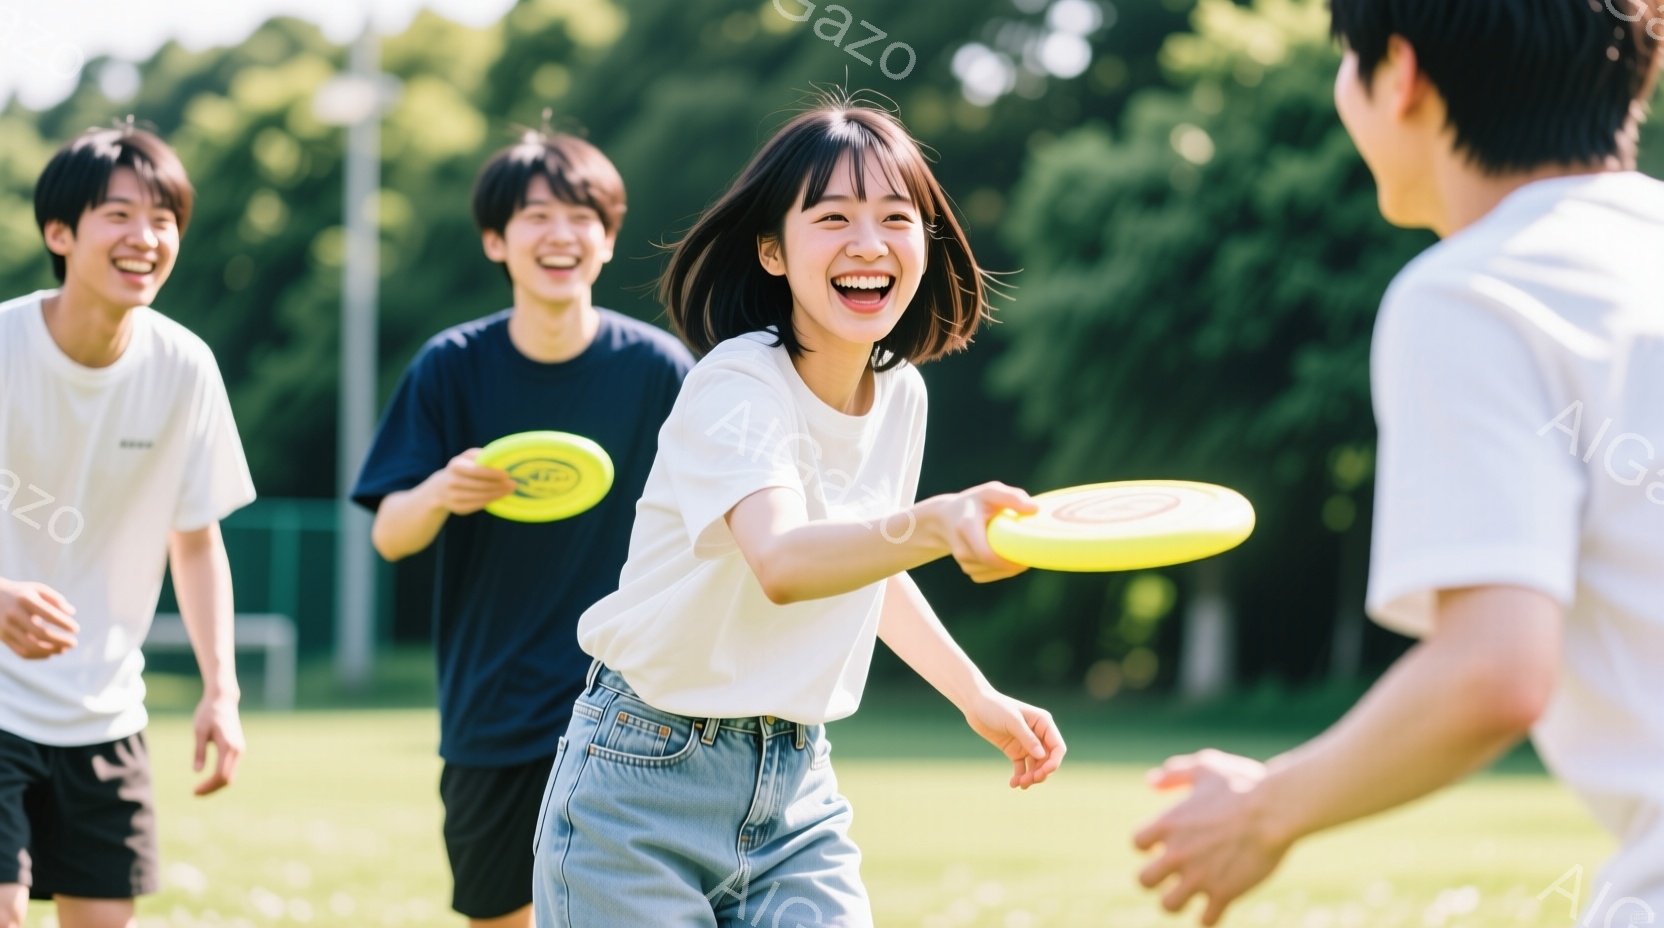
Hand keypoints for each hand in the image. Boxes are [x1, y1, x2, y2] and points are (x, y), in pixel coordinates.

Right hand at [0, 578, 77, 658]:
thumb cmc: (21, 593)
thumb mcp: (37, 589)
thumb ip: (56, 599)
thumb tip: (72, 612)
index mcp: (25, 600)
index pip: (48, 614)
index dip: (64, 624)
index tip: (76, 629)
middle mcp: (14, 614)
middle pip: (40, 633)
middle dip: (60, 640)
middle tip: (74, 643)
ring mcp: (6, 628)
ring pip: (30, 646)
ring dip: (50, 651)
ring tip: (64, 650)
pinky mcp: (3, 638)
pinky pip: (21, 652)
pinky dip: (37, 656)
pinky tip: (50, 654)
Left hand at [192, 696, 244, 795]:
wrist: (223, 699)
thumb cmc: (208, 713)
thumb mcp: (199, 731)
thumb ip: (199, 752)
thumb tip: (197, 772)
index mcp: (228, 746)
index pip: (220, 775)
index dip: (208, 786)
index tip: (194, 792)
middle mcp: (237, 749)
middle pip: (228, 779)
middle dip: (212, 789)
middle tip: (195, 793)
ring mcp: (240, 749)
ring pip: (231, 775)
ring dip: (217, 785)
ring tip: (200, 789)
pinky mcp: (238, 748)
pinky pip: (231, 769)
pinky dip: (221, 777)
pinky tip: (209, 780)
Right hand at [426, 449, 517, 515]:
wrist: (440, 488)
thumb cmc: (461, 468)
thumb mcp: (466, 457)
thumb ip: (481, 455)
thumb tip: (499, 456)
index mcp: (456, 466)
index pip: (476, 471)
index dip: (492, 474)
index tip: (507, 474)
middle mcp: (452, 482)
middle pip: (481, 486)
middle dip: (499, 486)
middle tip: (513, 484)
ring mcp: (453, 497)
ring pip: (481, 497)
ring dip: (498, 494)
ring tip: (509, 491)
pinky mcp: (457, 508)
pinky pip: (478, 505)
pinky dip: (490, 501)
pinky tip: (499, 497)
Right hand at [923, 482, 1036, 582]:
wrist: (945, 518)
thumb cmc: (974, 502)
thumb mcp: (990, 492)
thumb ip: (1012, 497)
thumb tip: (1035, 509)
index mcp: (966, 527)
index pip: (987, 555)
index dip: (1009, 562)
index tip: (1027, 557)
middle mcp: (961, 548)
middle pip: (992, 565)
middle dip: (1013, 564)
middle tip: (1030, 553)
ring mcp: (962, 561)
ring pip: (992, 573)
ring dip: (1008, 568)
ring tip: (1017, 552)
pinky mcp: (967, 568)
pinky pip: (988, 576)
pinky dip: (1000, 571)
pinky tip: (1005, 558)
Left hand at [962, 690, 1064, 788]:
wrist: (975, 705)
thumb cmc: (995, 707)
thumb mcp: (1012, 720)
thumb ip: (1027, 738)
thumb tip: (1042, 756)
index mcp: (1043, 723)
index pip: (1057, 747)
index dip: (1054, 762)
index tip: (1043, 773)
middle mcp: (1038, 734)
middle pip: (1048, 760)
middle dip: (1041, 773)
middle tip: (1028, 781)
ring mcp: (1027, 744)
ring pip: (1036, 766)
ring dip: (1031, 777)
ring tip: (1019, 783)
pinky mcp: (1015, 750)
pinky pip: (1022, 767)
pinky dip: (1020, 776)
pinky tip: (1013, 783)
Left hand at [1133, 750, 1291, 924]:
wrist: (1276, 809)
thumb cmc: (1244, 784)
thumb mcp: (1206, 767)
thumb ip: (1176, 774)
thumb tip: (1151, 782)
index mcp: (1168, 824)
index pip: (1138, 844)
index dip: (1150, 845)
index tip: (1167, 842)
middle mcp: (1177, 853)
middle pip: (1143, 881)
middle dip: (1156, 879)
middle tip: (1174, 873)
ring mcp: (1199, 876)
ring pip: (1168, 906)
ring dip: (1178, 901)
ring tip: (1193, 892)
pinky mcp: (1224, 893)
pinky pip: (1205, 920)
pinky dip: (1209, 916)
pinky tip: (1218, 904)